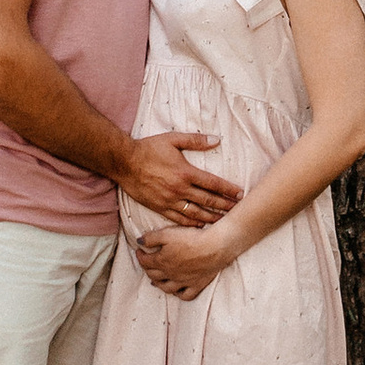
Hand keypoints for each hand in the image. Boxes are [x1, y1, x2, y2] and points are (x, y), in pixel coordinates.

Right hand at [119, 130, 240, 226]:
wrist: (124, 162)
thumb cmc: (148, 149)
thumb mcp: (173, 139)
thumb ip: (196, 140)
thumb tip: (216, 140)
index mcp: (186, 172)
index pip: (213, 183)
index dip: (228, 189)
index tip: (240, 194)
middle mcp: (180, 189)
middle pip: (208, 200)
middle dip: (225, 205)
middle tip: (238, 210)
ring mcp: (170, 200)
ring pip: (196, 213)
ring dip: (212, 217)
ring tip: (224, 221)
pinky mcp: (160, 207)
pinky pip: (179, 219)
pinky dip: (192, 224)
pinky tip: (200, 225)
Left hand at [136, 221, 238, 300]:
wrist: (214, 247)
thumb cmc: (191, 238)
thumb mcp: (167, 233)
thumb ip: (150, 238)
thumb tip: (139, 241)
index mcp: (161, 261)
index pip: (145, 261)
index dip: (140, 256)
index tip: (139, 250)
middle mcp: (170, 274)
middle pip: (154, 275)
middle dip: (147, 269)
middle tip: (147, 264)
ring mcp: (183, 281)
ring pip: (167, 288)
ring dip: (159, 284)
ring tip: (156, 281)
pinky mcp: (196, 285)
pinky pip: (186, 295)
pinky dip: (179, 294)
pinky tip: (178, 291)